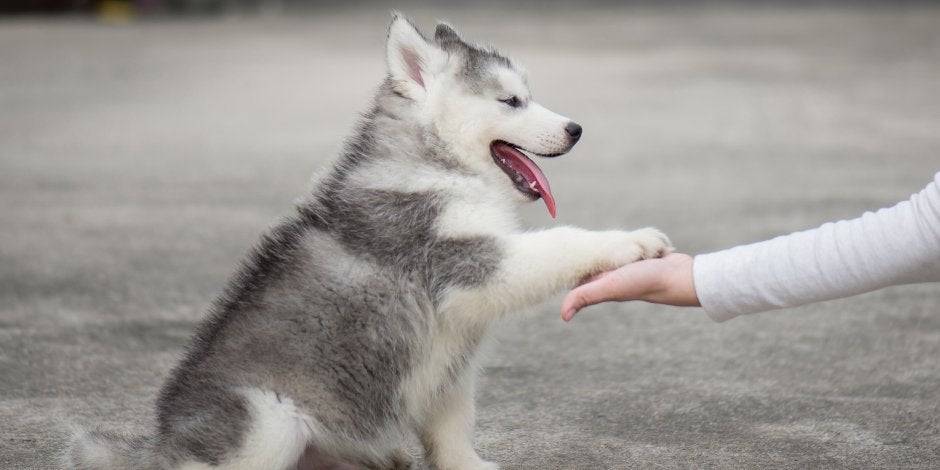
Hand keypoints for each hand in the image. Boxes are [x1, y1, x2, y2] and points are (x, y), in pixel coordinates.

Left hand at [561, 253, 699, 320]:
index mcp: (604, 281)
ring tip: (628, 244)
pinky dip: (641, 240)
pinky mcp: (649, 256)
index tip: (567, 247)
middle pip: (599, 257)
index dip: (574, 261)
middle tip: (600, 240)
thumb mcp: (610, 287)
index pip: (581, 272)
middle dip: (599, 247)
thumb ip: (585, 296)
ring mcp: (634, 265)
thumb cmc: (644, 282)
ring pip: (619, 248)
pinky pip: (639, 243)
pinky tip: (644, 242)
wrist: (680, 276)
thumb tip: (563, 317)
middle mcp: (617, 274)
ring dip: (622, 242)